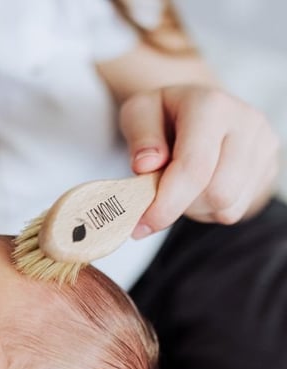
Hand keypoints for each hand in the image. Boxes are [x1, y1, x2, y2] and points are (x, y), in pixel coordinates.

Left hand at [120, 85, 279, 237]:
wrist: (192, 106)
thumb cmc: (162, 114)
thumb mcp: (138, 114)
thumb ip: (140, 138)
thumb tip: (146, 165)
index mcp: (211, 106)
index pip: (194, 168)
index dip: (166, 204)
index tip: (142, 223)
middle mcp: (246, 122)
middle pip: (217, 193)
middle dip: (180, 206)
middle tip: (157, 196)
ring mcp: (263, 146)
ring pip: (228, 207)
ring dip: (194, 209)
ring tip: (179, 186)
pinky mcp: (269, 167)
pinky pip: (236, 211)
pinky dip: (209, 210)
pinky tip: (198, 189)